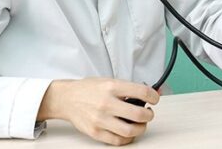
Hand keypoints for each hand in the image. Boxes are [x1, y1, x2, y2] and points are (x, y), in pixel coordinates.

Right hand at [37, 78, 159, 145]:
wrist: (66, 98)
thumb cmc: (89, 89)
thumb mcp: (110, 81)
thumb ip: (129, 88)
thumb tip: (151, 93)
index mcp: (112, 87)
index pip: (142, 92)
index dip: (154, 97)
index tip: (154, 99)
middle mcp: (107, 103)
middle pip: (139, 115)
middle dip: (149, 115)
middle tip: (148, 113)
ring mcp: (100, 119)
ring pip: (130, 131)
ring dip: (141, 128)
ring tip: (140, 124)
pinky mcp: (95, 132)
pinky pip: (118, 141)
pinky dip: (128, 139)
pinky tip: (128, 132)